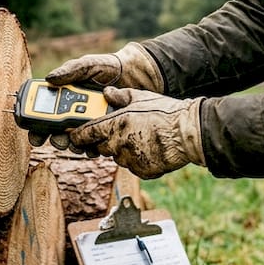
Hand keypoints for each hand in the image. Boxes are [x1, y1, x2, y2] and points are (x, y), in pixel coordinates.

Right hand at [27, 42, 166, 149]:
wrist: (134, 74)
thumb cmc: (108, 67)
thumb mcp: (88, 65)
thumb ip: (70, 70)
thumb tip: (50, 78)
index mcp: (65, 97)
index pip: (44, 114)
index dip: (36, 127)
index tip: (36, 135)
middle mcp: (74, 112)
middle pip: (57, 132)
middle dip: (56, 140)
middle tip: (60, 140)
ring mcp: (89, 122)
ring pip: (75, 141)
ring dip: (74, 145)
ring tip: (78, 142)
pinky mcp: (104, 130)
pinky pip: (95, 144)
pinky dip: (93, 147)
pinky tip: (96, 145)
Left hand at [67, 87, 204, 178]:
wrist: (188, 133)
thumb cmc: (166, 113)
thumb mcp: (142, 97)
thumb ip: (121, 96)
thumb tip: (107, 93)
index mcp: (116, 125)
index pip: (86, 134)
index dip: (78, 136)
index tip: (75, 135)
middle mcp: (119, 144)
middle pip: (100, 148)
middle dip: (103, 142)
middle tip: (116, 133)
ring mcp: (130, 160)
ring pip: (117, 157)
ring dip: (122, 150)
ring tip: (139, 138)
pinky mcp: (142, 171)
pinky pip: (133, 166)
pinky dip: (137, 159)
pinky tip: (148, 148)